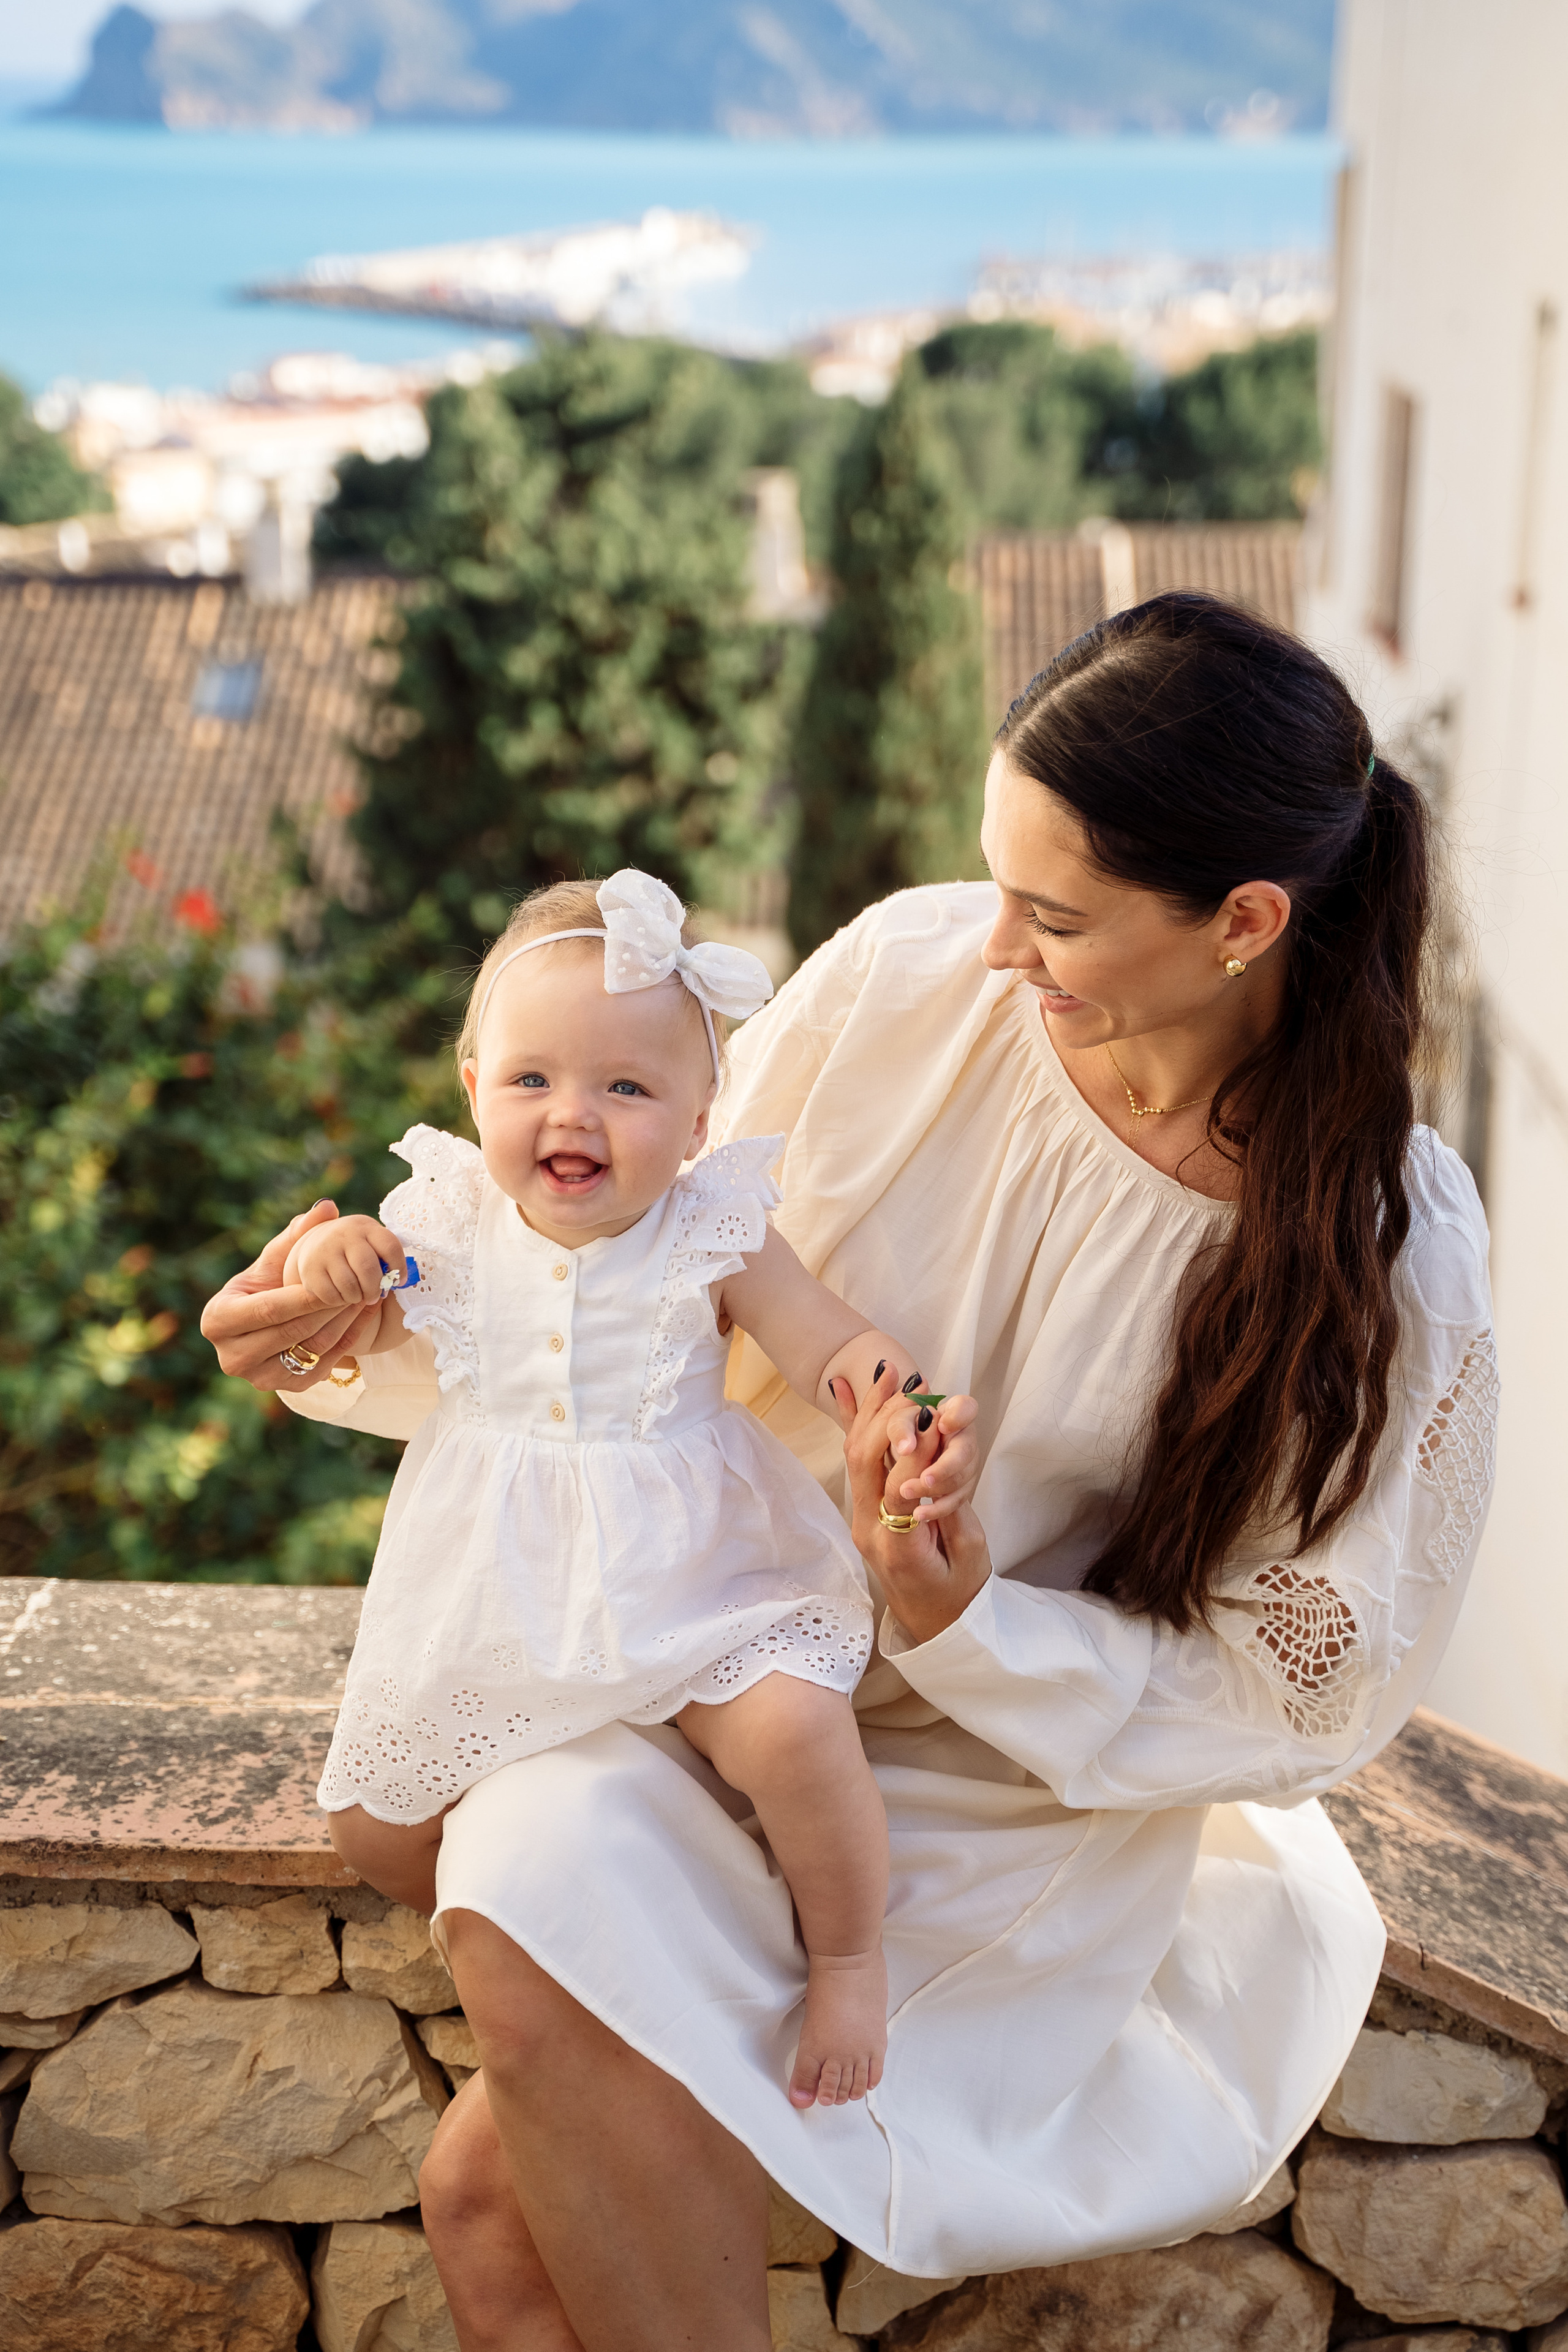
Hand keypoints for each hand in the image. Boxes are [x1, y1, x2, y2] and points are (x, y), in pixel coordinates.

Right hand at [199, 1201, 382, 1391]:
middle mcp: (232, 1358)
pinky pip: (325, 1364)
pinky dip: (349, 1338)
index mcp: (217, 1322)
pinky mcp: (287, 1390)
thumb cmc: (264, 1286)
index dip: (306, 1295)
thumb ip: (296, 1234)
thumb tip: (327, 1206)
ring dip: (345, 1322)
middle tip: (363, 1285)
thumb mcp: (273, 1260)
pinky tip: (365, 1314)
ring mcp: (259, 1379)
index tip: (339, 1277)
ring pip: (312, 1349)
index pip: (270, 1309)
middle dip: (331, 1307)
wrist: (265, 1325)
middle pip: (292, 1331)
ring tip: (368, 1296)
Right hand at [287, 1214, 406, 1308]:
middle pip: (368, 1269)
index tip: (400, 1281)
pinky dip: (339, 1301)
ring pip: (350, 1286)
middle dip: (375, 1289)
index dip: (399, 1268)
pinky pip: (331, 1295)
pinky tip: (342, 1295)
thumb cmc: (355, 1249)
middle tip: (374, 1297)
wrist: (316, 1243)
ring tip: (358, 1296)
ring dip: (357, 1297)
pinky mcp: (309, 1269)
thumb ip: (387, 1255)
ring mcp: (325, 1250)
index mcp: (366, 1227)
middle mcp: (344, 1234)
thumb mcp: (371, 1242)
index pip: (390, 1246)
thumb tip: (403, 1279)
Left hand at [831, 1366, 992, 1646]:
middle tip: (911, 1384)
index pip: (899, 1483)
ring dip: (870, 1411)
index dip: (916, 1447)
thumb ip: (953, 1510)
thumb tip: (939, 1462)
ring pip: (857, 1455)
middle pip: (865, 1460)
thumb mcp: (969, 1556)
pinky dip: (853, 1424)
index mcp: (900, 1546)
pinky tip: (843, 1388)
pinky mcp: (865, 1513)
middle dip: (888, 1417)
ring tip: (886, 1373)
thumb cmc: (960, 1594)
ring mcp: (862, 1520)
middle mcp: (870, 1530)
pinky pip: (855, 1463)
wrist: (935, 1626)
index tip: (932, 1412)